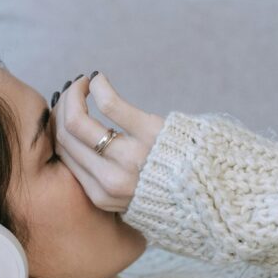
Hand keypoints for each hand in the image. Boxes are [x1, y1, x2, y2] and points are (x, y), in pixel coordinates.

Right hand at [51, 73, 164, 211]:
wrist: (220, 191)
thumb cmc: (174, 187)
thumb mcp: (132, 197)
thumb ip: (104, 178)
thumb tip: (71, 141)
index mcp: (102, 196)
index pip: (63, 154)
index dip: (57, 127)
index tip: (64, 110)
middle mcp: (111, 180)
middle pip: (65, 137)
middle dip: (62, 108)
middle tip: (72, 93)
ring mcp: (130, 158)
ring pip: (76, 122)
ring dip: (73, 95)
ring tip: (82, 84)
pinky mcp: (150, 133)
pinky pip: (109, 104)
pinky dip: (98, 86)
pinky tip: (98, 79)